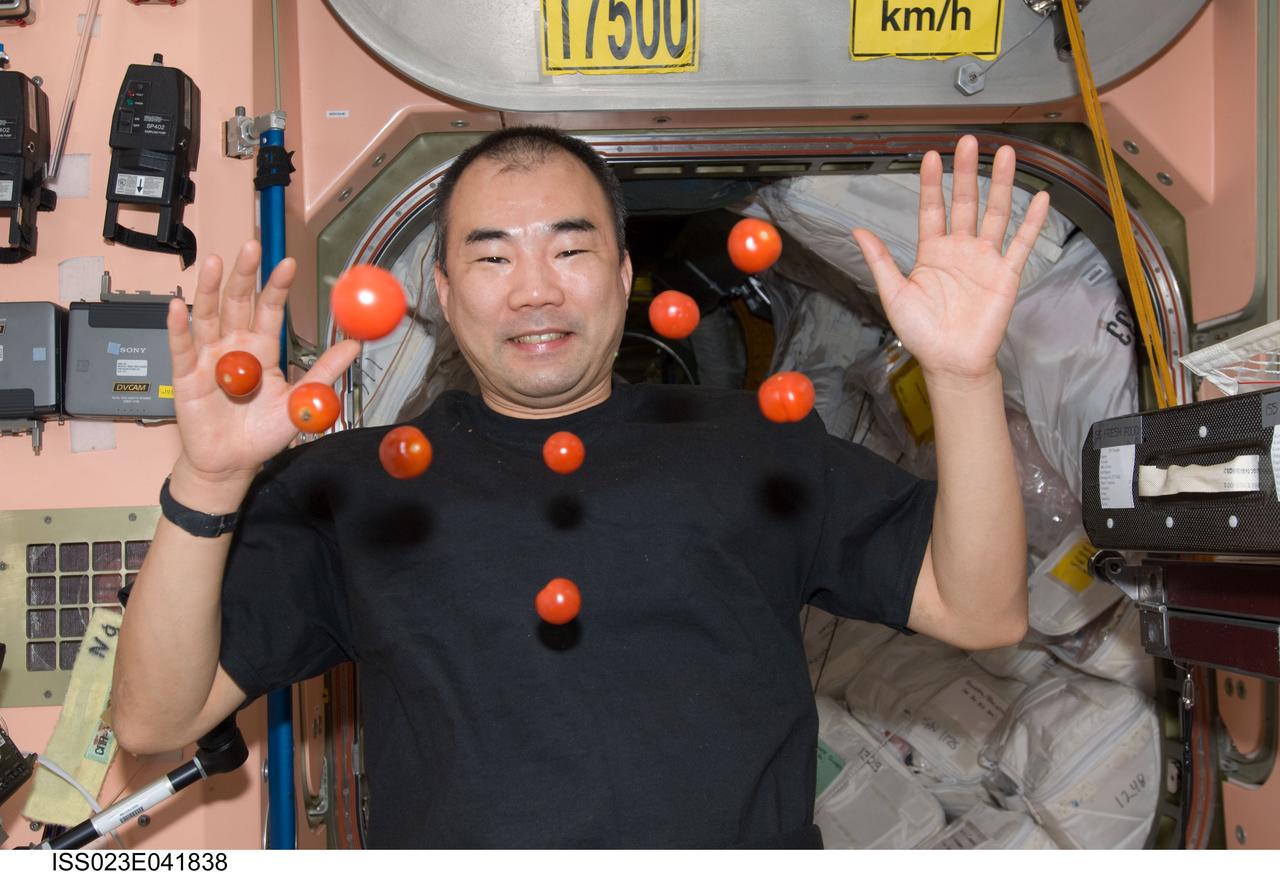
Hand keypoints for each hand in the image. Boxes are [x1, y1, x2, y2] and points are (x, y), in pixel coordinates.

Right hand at [167, 241, 359, 487]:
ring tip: (216, 263)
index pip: (269, 310)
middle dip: (244, 275)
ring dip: (211, 290)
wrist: (233, 463)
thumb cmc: (264, 433)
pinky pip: (180, 347)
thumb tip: (355, 345)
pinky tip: (178, 305)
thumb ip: (324, 371)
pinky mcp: (185, 376)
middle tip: (251, 247)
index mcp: (262, 349)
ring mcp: (207, 358)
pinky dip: (178, 326)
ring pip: (207, 317)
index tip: (289, 263)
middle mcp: (233, 347)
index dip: (277, 287)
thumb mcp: (301, 400)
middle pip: (237, 304)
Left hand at [852, 135, 1049, 387]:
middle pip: (964, 202)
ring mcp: (985, 259)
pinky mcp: (1006, 274)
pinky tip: (1039, 197)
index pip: (932, 209)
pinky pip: (1021, 243)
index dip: (932, 183)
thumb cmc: (922, 333)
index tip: (931, 156)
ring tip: (1004, 154)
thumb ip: (880, 260)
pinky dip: (1031, 221)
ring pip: (995, 213)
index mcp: (931, 252)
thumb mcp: (893, 294)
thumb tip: (857, 231)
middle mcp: (959, 250)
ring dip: (1000, 184)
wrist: (950, 362)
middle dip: (966, 171)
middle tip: (968, 141)